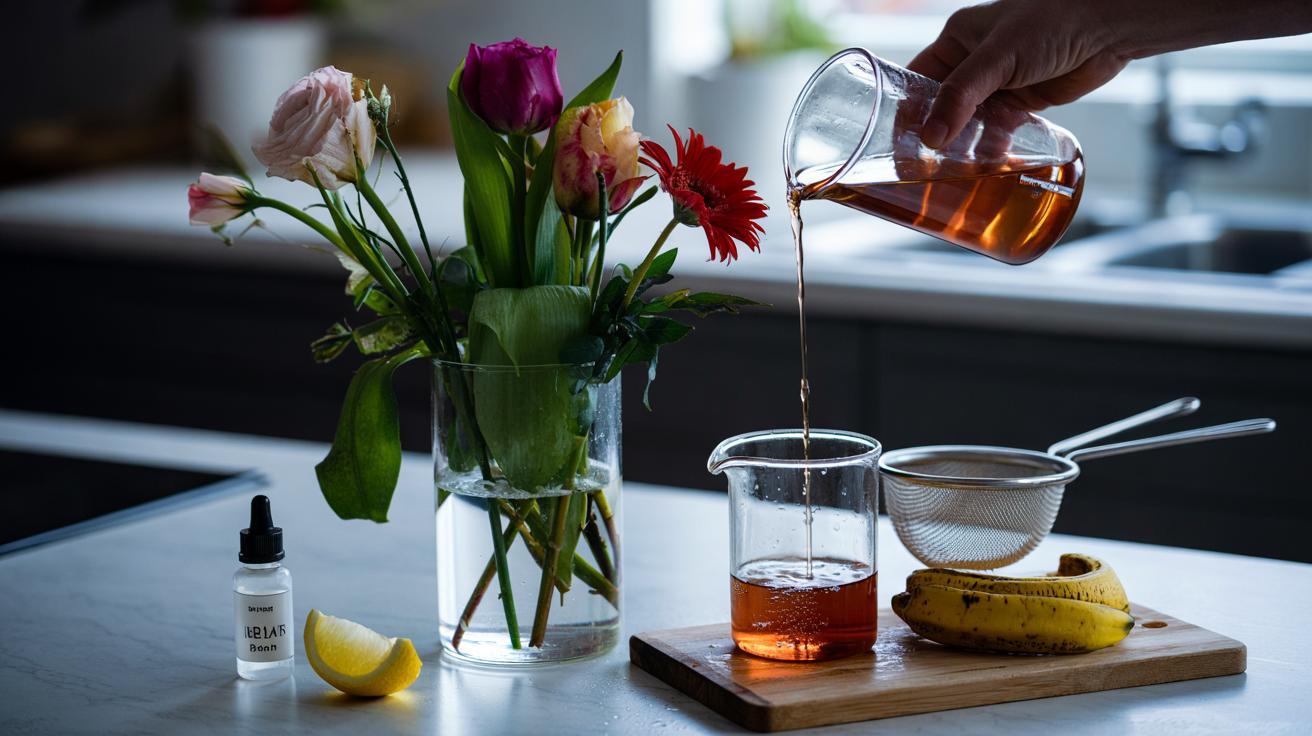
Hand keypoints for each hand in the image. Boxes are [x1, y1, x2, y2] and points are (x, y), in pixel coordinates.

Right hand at [909, 0, 1128, 147]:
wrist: (1108, 25)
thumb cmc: (1051, 21)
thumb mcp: (997, 57)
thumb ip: (962, 96)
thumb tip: (931, 138)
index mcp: (957, 40)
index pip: (917, 80)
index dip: (905, 110)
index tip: (892, 142)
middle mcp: (974, 63)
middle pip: (941, 106)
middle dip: (933, 135)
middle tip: (917, 167)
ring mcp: (999, 84)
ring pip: (969, 123)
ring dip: (962, 147)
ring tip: (949, 175)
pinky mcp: (1023, 102)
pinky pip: (998, 130)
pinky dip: (991, 148)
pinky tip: (984, 166)